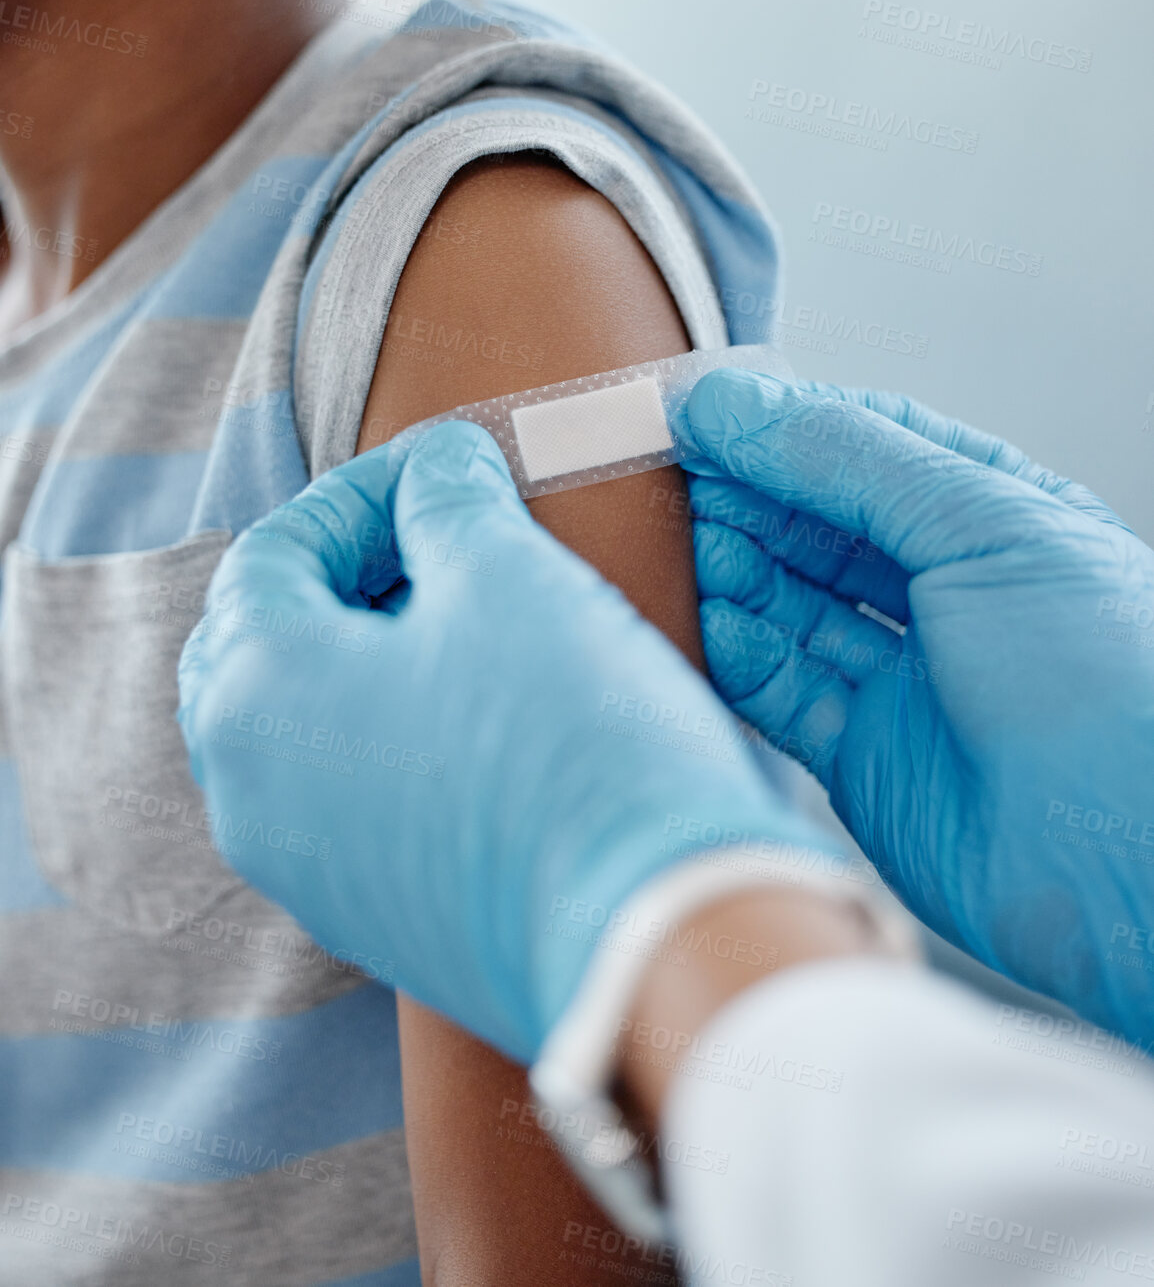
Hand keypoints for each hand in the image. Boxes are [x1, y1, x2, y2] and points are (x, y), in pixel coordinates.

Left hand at [178, 421, 834, 1062]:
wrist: (649, 940)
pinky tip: (475, 706)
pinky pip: (344, 795)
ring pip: (301, 721)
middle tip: (435, 535)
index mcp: (255, 694)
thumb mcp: (508, 578)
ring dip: (365, 649)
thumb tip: (437, 469)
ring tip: (463, 611)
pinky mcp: (370, 915)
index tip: (443, 467)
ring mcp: (303, 868)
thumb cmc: (569, 745)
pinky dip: (387, 727)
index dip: (361, 492)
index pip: (272, 552)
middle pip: (262, 640)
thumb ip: (450, 501)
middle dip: (345, 572)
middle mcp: (249, 792)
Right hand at [682, 370, 1153, 1043]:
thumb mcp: (982, 522)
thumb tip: (733, 403)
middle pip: (815, 524)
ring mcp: (907, 677)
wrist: (1136, 855)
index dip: (780, 426)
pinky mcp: (867, 757)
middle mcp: (949, 593)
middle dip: (743, 494)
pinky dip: (738, 653)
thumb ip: (846, 457)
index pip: (865, 446)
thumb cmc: (1114, 680)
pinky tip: (710, 619)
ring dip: (732, 569)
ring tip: (685, 540)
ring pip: (789, 604)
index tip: (699, 412)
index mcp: (995, 516)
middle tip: (672, 473)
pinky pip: (780, 690)